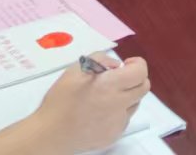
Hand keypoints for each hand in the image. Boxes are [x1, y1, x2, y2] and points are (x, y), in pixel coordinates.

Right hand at [30, 57, 150, 154]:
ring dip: (127, 95)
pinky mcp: (113, 135)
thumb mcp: (76, 69)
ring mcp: (118, 123)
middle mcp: (119, 105)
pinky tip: (100, 111)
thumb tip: (116, 65)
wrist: (51, 134)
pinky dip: (118, 111)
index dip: (137, 64)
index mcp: (110, 86)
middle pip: (144, 87)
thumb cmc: (60, 100)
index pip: (140, 72)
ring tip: (106, 95)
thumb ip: (99, 59)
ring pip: (135, 103)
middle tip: (118, 78)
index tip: (126, 64)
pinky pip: (124, 119)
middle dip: (135, 78)